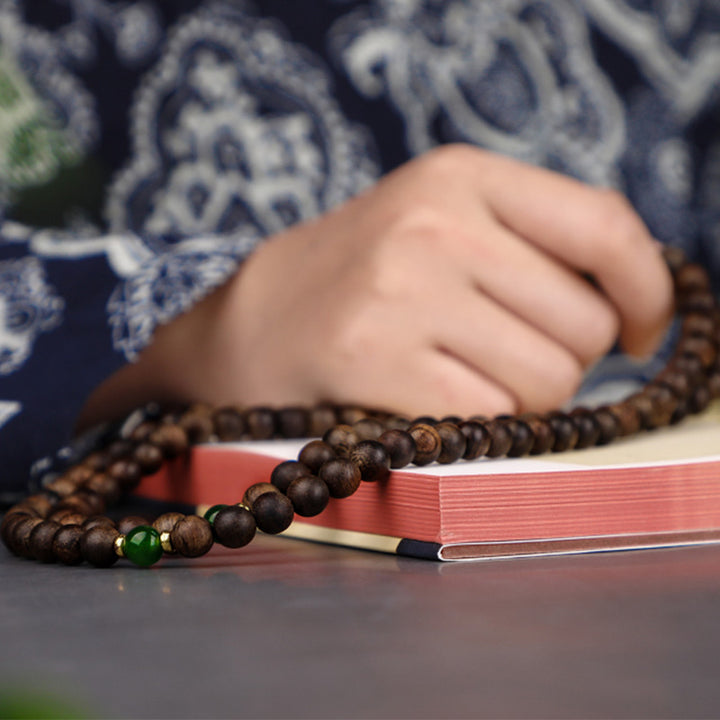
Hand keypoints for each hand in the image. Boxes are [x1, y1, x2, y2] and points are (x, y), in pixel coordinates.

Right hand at [79, 145, 672, 425]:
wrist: (252, 325)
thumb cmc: (364, 282)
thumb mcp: (441, 223)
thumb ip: (532, 244)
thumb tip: (632, 301)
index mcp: (458, 175)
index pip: (604, 227)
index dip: (646, 290)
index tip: (641, 331)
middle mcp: (432, 224)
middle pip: (585, 325)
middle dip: (562, 357)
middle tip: (501, 354)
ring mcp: (400, 292)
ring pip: (549, 381)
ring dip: (521, 397)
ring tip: (457, 374)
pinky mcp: (372, 361)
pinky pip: (491, 418)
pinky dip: (476, 424)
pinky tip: (427, 400)